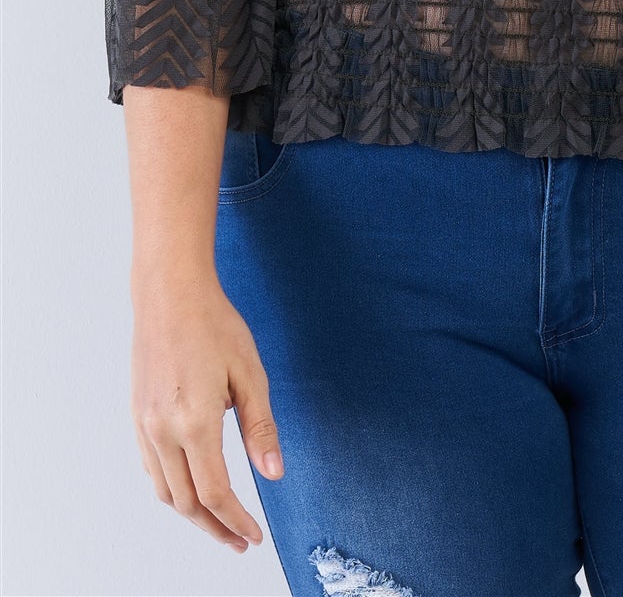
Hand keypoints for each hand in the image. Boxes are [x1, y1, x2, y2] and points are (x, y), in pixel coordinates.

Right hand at [131, 269, 283, 551]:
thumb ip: (260, 427)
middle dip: (215, 528)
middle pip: (187, 502)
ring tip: (219, 521)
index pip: (216, 492)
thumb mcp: (249, 373)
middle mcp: (162, 431)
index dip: (237, 521)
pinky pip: (152, 469)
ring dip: (192, 514)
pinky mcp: (137, 417)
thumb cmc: (214, 325)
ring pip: (165, 491)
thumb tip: (274, 474)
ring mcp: (144, 426)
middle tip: (240, 540)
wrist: (170, 294)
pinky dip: (172, 489)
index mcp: (194, 422)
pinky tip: (192, 486)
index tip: (254, 535)